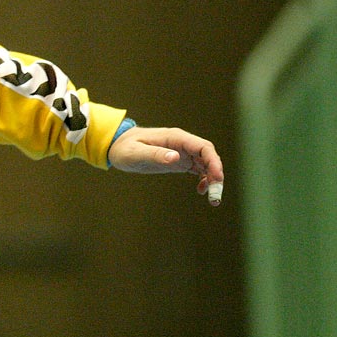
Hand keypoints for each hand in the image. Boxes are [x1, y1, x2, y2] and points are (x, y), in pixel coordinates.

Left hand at [108, 125, 224, 205]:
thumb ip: (155, 154)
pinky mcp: (180, 161)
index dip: (214, 162)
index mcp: (175, 138)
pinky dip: (204, 179)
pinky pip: (198, 169)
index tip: (218, 178)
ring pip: (206, 164)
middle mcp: (183, 144)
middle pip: (208, 156)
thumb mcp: (136, 153)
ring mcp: (183, 152)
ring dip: (212, 179)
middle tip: (216, 195)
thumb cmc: (125, 148)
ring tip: (213, 198)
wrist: (118, 146)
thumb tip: (175, 157)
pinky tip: (201, 190)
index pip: (203, 147)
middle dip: (216, 174)